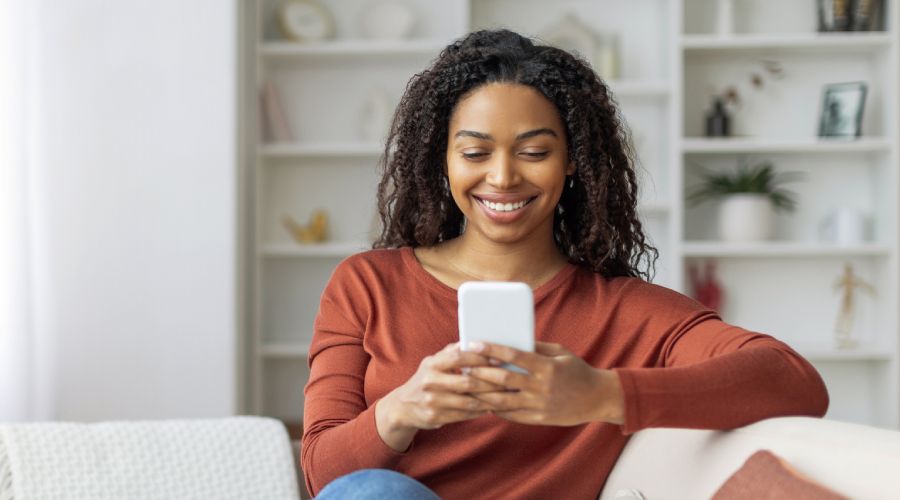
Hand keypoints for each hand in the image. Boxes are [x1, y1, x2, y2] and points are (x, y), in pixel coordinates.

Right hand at [375, 342, 504, 450]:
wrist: (403, 406)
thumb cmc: (427, 379)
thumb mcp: (434, 362)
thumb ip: (452, 351)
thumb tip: (475, 340)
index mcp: (432, 364)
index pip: (460, 357)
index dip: (481, 358)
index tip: (500, 359)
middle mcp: (430, 381)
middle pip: (468, 381)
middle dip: (491, 381)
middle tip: (509, 380)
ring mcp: (432, 401)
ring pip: (468, 401)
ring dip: (489, 399)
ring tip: (505, 395)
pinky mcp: (435, 417)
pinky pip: (464, 415)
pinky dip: (480, 411)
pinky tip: (491, 407)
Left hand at [465, 341, 623, 425]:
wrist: (597, 398)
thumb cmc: (577, 371)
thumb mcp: (560, 353)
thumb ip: (536, 347)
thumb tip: (511, 339)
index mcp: (547, 366)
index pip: (513, 355)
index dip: (491, 349)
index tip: (474, 344)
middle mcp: (541, 386)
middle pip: (503, 379)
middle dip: (480, 372)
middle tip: (464, 365)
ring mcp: (539, 405)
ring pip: (503, 400)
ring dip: (481, 393)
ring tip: (466, 385)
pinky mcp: (538, 419)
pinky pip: (511, 415)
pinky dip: (495, 408)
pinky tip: (483, 401)